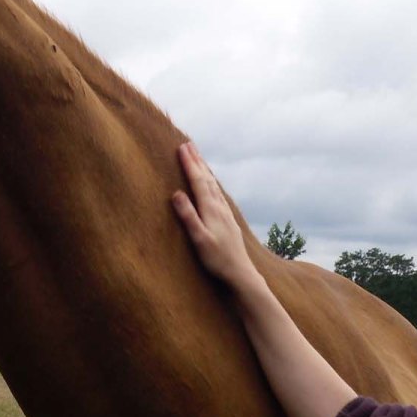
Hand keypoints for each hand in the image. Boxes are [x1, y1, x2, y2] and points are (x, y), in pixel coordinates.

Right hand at [172, 142, 261, 291]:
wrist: (240, 271)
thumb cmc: (217, 258)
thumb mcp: (199, 239)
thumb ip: (188, 216)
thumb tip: (176, 193)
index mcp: (211, 209)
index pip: (198, 181)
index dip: (190, 163)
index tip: (182, 147)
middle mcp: (220, 207)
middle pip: (207, 178)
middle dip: (197, 161)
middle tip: (189, 144)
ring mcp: (225, 213)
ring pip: (214, 185)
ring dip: (205, 170)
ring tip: (198, 158)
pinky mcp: (228, 219)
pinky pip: (218, 194)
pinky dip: (212, 183)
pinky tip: (212, 185)